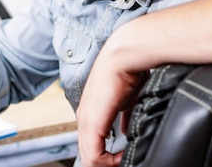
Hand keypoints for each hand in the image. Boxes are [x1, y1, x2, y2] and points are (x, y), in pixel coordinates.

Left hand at [76, 41, 148, 166]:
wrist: (124, 55)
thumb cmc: (128, 72)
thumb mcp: (127, 101)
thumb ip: (123, 118)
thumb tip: (127, 133)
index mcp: (90, 113)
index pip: (91, 145)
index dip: (105, 158)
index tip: (122, 160)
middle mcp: (83, 119)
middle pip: (87, 155)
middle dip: (105, 164)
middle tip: (121, 165)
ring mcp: (85, 121)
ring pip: (88, 158)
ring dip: (107, 165)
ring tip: (122, 163)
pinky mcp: (91, 122)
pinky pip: (93, 155)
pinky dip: (107, 163)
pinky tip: (121, 158)